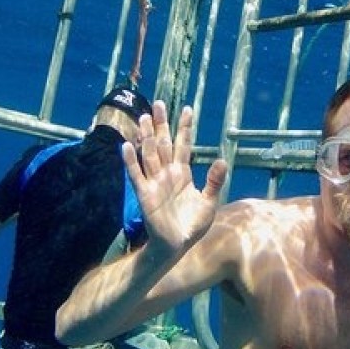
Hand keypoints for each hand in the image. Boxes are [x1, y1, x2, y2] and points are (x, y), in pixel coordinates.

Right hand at [123, 102, 226, 258]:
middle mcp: (167, 173)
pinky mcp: (145, 194)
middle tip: (158, 103)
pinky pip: (136, 175)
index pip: (183, 145)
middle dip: (161, 124)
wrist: (177, 245)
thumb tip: (223, 160)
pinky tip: (126, 146)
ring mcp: (154, 182)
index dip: (185, 127)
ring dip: (146, 137)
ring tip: (143, 118)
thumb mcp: (209, 202)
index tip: (187, 109)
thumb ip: (214, 181)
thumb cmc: (192, 224)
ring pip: (149, 154)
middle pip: (163, 144)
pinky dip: (130, 161)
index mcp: (183, 173)